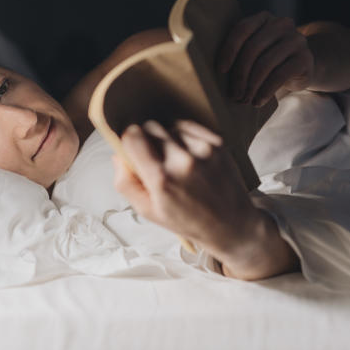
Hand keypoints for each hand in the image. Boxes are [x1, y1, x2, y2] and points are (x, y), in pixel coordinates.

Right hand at [112, 120, 263, 260]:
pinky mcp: (218, 143)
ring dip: (167, 137)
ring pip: (170, 125)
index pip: (133, 137)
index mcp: (161, 180)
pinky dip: (184, 136)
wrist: (231, 224)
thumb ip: (126, 183)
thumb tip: (117, 156)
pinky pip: (189, 126)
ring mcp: (203, 150)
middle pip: (150, 127)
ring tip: (175, 159)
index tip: (132, 148)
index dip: (128, 140)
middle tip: (154, 156)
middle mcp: (182, 161)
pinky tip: (188, 154)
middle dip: (146, 138)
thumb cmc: (188, 220)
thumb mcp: (149, 211)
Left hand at [217, 11, 313, 106]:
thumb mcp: (255, 51)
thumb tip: (215, 70)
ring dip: (251, 86)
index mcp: (264, 18)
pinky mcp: (305, 58)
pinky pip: (280, 75)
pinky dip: (266, 91)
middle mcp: (282, 24)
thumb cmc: (269, 60)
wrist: (301, 68)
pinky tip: (258, 101)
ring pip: (265, 63)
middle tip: (233, 94)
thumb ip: (240, 50)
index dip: (229, 50)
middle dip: (240, 74)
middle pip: (253, 48)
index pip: (242, 29)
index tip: (221, 70)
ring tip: (244, 100)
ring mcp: (296, 40)